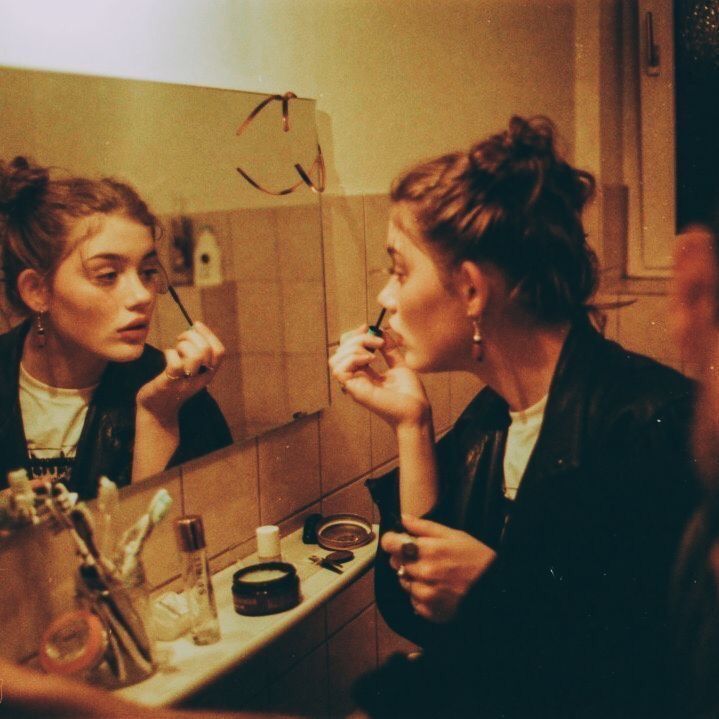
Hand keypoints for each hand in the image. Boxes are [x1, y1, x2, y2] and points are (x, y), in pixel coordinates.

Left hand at [136, 321, 224, 421]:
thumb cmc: (172, 385)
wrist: (157, 411)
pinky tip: (166, 355)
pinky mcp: (170, 383)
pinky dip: (170, 353)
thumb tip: (195, 328)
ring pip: (195, 356)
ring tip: (175, 348)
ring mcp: (186, 381)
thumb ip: (194, 354)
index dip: (209, 334)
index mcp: (207, 374)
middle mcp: (200, 378)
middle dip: (192, 336)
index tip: (196, 324)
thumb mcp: (189, 370)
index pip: (219, 352)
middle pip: (207, 350)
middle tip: (180, 339)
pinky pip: (175, 363)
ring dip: (183, 345)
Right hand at [329, 324, 429, 426]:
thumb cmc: (410, 393)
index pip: (347, 349)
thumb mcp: (399, 364)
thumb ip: (389, 349)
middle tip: (378, 342)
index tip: (369, 328)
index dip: (354, 335)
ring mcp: (354, 384)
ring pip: (335, 359)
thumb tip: (380, 331)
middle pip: (340, 350)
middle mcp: (356, 378)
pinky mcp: (355, 390)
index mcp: (364, 372)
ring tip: (374, 353)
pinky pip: (340, 369)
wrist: (416, 410)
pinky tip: (371, 360)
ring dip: (353, 348)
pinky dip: (353, 359)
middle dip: (356, 338)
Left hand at [382, 514, 496, 622]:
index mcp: (428, 551)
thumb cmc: (478, 559)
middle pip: (395, 563)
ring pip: (403, 583)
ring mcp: (425, 595)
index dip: (393, 540)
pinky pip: (414, 601)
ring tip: (432, 574)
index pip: (391, 544)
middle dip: (403, 558)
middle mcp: (423, 573)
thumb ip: (425, 527)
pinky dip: (420, 595)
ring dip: (412, 577)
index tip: (398, 540)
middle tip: (422, 557)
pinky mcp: (429, 612)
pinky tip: (437, 589)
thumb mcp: (455, 535)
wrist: (498, 590)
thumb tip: (403, 518)